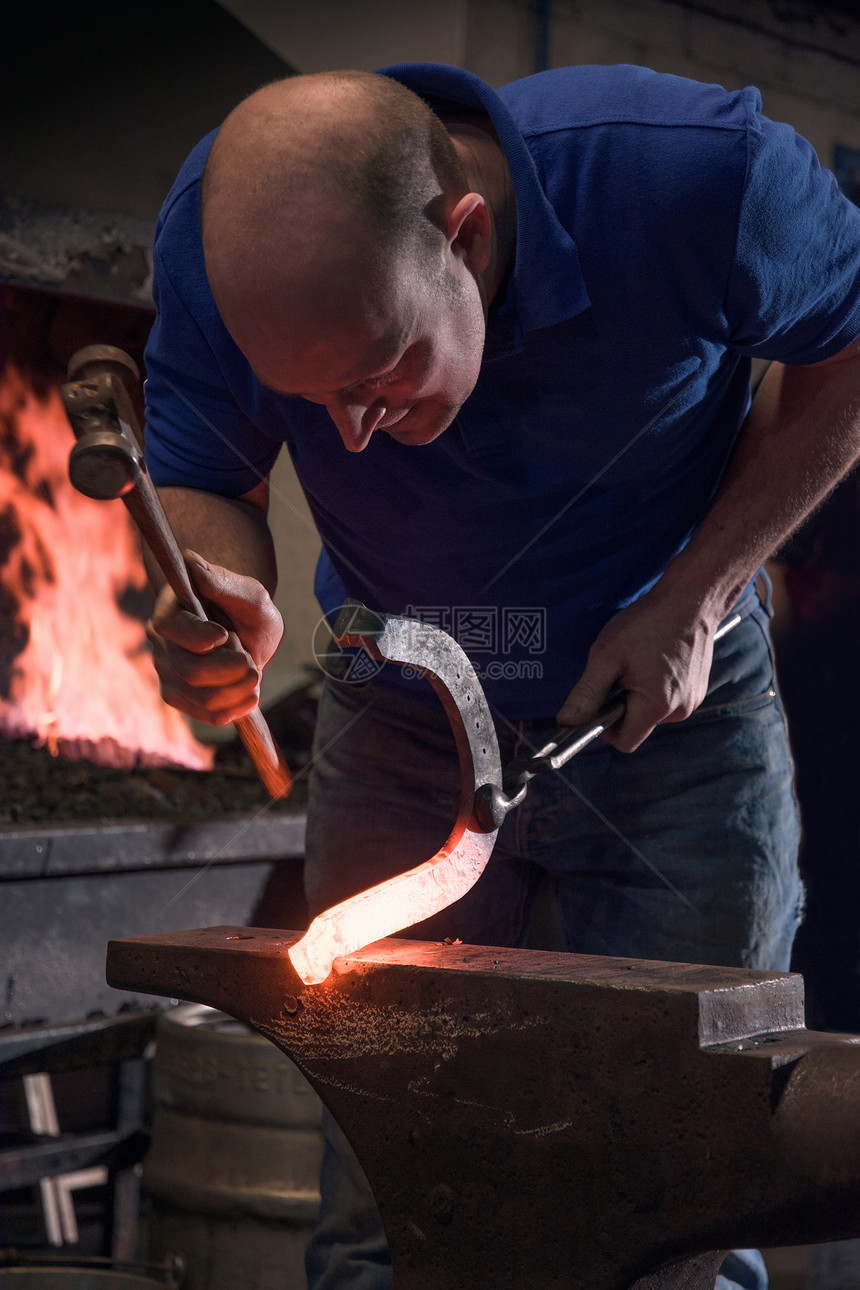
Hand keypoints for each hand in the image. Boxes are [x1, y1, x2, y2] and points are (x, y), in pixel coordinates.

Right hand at [146, 552, 283, 724]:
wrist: (253, 637)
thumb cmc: (248, 610)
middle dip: (231, 669)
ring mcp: (170, 675)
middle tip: (251, 659)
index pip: (168, 627)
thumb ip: (222, 581)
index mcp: (171, 610)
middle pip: (189, 670)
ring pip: (203, 697)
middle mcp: (162, 644)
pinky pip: (211, 716)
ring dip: (240, 688)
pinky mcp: (184, 700)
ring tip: (253, 670)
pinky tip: (249, 691)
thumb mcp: (248, 593)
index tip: (224, 634)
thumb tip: (192, 562)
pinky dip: (239, 706)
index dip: (197, 637)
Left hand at [556, 593, 720, 752]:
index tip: (598, 703)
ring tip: (638, 662)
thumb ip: (586, 693)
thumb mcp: (607, 656)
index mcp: (657, 706)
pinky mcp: (697, 690)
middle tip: (618, 672)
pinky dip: (654, 687)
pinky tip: (654, 661)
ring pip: (651, 713)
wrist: (691, 599)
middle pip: (638, 726)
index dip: (605, 729)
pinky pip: (667, 700)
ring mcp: (693, 700)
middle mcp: (680, 711)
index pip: (625, 741)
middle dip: (621, 705)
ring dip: (637, 695)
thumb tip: (567, 721)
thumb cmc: (648, 623)